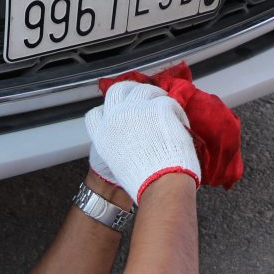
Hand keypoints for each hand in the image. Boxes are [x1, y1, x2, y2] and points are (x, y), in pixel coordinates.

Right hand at [85, 81, 200, 203]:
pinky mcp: (158, 107)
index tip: (120, 109)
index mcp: (103, 133)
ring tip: (164, 106)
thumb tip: (131, 135)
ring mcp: (137, 109)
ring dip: (155, 95)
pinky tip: (178, 122)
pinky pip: (168, 100)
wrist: (160, 183)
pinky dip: (175, 110)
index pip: (95, 113)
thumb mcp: (116, 162)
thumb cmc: (141, 180)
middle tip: (143, 95)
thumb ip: (118, 143)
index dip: (108, 110)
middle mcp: (116, 117)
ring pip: (144, 89)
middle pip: (117, 91)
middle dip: (130, 90)